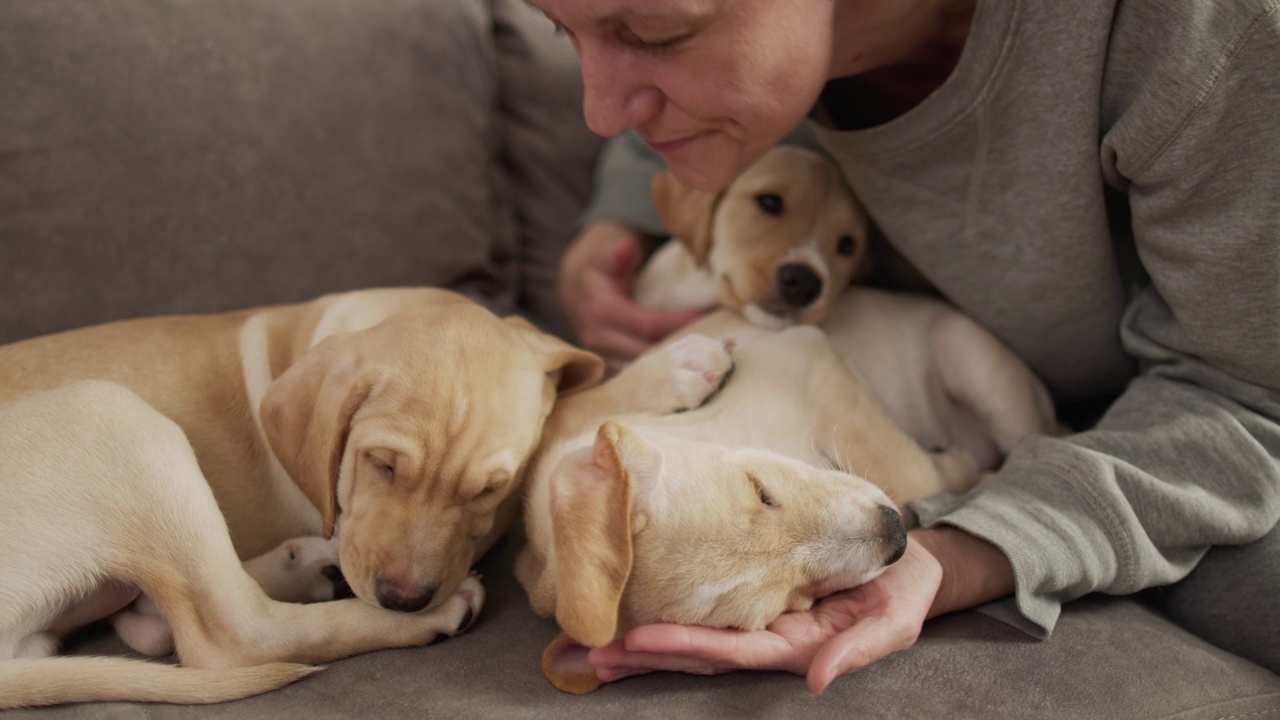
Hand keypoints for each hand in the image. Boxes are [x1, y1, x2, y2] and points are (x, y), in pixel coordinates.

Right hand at [557, 222, 703, 369]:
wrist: (574, 288)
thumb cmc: (598, 267)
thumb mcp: (605, 254)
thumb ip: (619, 254)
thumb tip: (627, 246)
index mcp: (600, 310)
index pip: (647, 324)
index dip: (678, 323)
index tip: (706, 317)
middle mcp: (597, 338)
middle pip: (647, 352)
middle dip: (680, 349)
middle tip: (714, 343)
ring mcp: (600, 356)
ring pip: (642, 369)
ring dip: (672, 364)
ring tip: (704, 356)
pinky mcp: (606, 366)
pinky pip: (636, 374)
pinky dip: (660, 370)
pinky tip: (685, 365)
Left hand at [588, 527, 1013, 692]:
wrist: (907, 561)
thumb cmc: (904, 590)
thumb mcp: (895, 622)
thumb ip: (856, 651)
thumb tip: (815, 681)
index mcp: (795, 647)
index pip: (729, 652)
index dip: (682, 647)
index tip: (635, 642)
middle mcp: (766, 639)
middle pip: (695, 653)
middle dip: (641, 657)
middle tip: (583, 657)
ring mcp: (756, 620)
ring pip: (690, 636)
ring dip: (639, 646)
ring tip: (582, 651)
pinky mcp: (753, 595)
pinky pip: (703, 611)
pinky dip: (663, 614)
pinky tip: (623, 617)